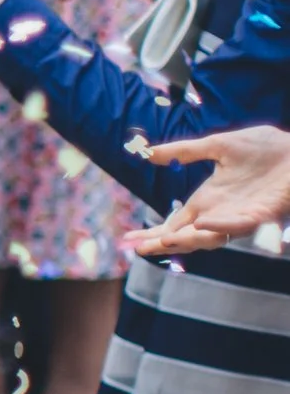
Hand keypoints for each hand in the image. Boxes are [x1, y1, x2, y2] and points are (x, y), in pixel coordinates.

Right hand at [126, 127, 289, 254]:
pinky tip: (203, 222)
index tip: (130, 239)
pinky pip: (239, 224)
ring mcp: (241, 215)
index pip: (176, 222)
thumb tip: (148, 153)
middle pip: (187, 235)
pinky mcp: (263, 213)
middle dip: (163, 242)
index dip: (154, 232)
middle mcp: (221, 212)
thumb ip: (184, 151)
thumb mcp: (217, 146)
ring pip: (212, 237)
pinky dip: (220, 225)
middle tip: (139, 248)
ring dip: (189, 239)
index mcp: (208, 199)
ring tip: (166, 240)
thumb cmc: (264, 147)